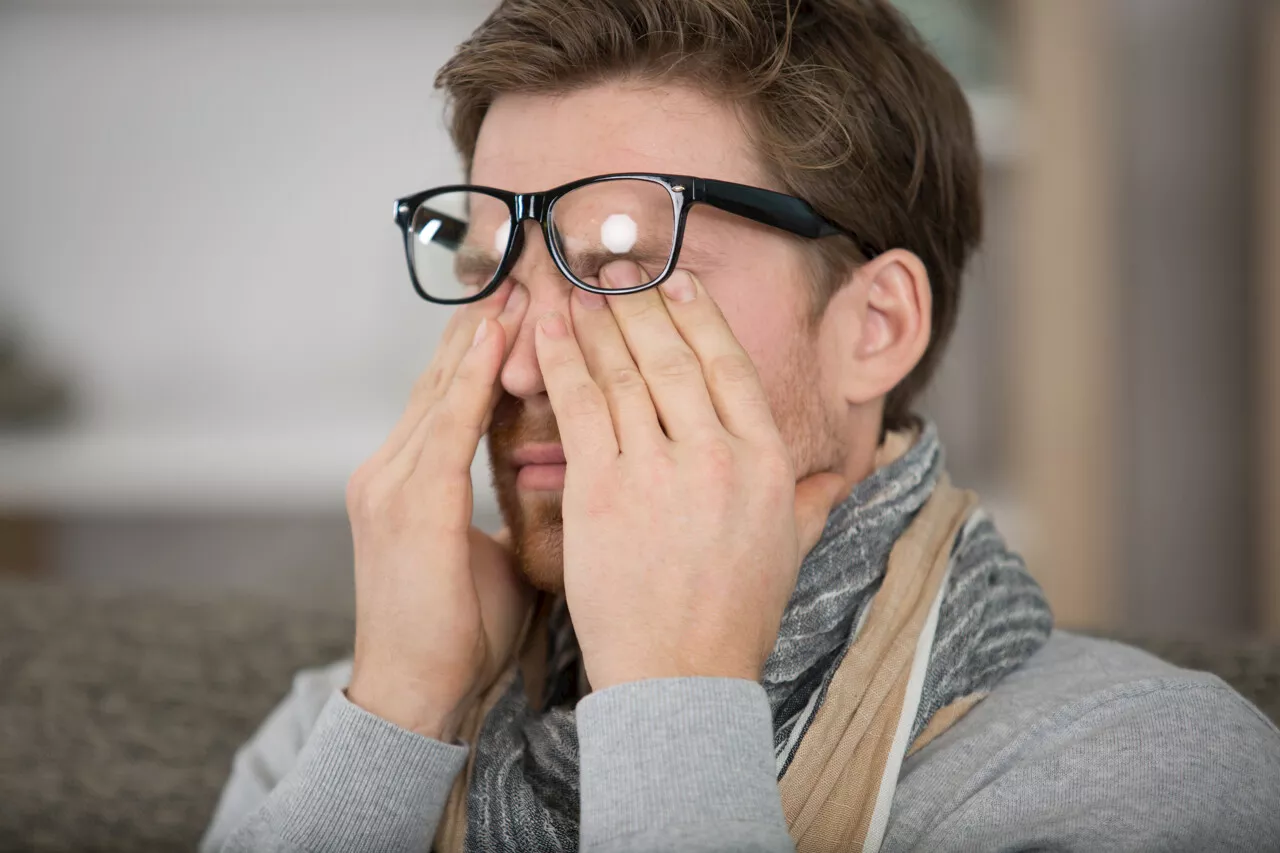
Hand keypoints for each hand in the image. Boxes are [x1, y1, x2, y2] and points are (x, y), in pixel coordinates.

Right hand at [345, 282, 533, 739]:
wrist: (414, 697)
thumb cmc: (459, 634)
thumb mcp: (489, 555)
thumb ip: (508, 508)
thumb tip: (559, 482)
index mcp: (408, 482)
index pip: (451, 397)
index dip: (484, 347)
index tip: (521, 304)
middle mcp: (390, 468)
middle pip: (444, 376)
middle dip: (485, 322)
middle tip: (524, 267)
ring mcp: (390, 481)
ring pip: (444, 385)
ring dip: (485, 331)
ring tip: (519, 278)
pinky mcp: (406, 502)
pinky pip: (447, 422)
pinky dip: (475, 374)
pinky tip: (502, 334)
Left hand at [534, 263, 846, 689]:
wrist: (681, 677)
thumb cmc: (733, 617)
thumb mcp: (790, 550)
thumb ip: (813, 499)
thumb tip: (843, 472)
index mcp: (764, 462)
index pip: (728, 367)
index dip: (698, 317)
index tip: (676, 283)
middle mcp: (715, 455)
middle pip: (672, 357)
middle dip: (640, 304)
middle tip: (616, 268)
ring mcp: (657, 470)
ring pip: (623, 373)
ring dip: (597, 321)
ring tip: (578, 287)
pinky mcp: (602, 490)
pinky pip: (579, 406)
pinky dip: (561, 360)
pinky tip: (549, 328)